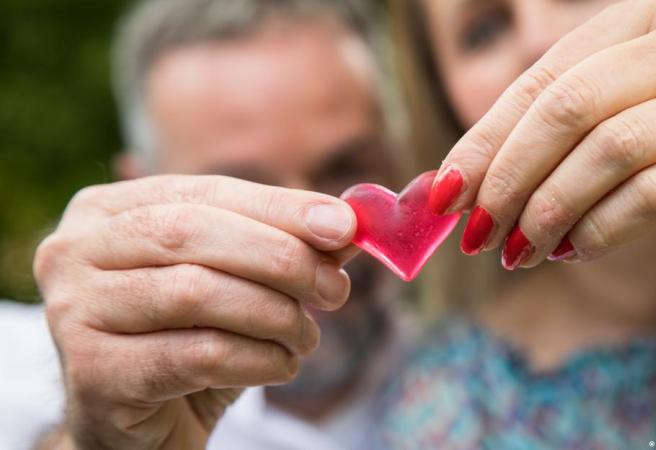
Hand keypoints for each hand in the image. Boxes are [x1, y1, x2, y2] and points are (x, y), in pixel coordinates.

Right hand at [34, 175, 356, 448]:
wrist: (141, 424)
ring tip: (305, 336)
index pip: (206, 191)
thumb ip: (285, 246)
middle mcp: (75, 250)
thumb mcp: (237, 282)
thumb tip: (351, 223)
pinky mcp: (91, 372)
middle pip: (192, 233)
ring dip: (274, 315)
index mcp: (110, 210)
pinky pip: (197, 354)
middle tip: (336, 289)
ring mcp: (73, 311)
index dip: (280, 207)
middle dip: (280, 258)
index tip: (344, 226)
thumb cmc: (190, 339)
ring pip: (196, 293)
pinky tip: (280, 365)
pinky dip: (257, 359)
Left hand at [428, 0, 655, 269]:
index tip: (444, 198)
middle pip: (572, 109)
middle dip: (512, 179)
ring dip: (551, 212)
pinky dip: (601, 230)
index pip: (541, 80)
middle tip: (480, 233)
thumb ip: (525, 142)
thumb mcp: (592, 127)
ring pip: (612, 151)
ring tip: (522, 250)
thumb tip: (442, 189)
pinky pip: (655, 194)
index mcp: (639, 20)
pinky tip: (575, 250)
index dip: (484, 142)